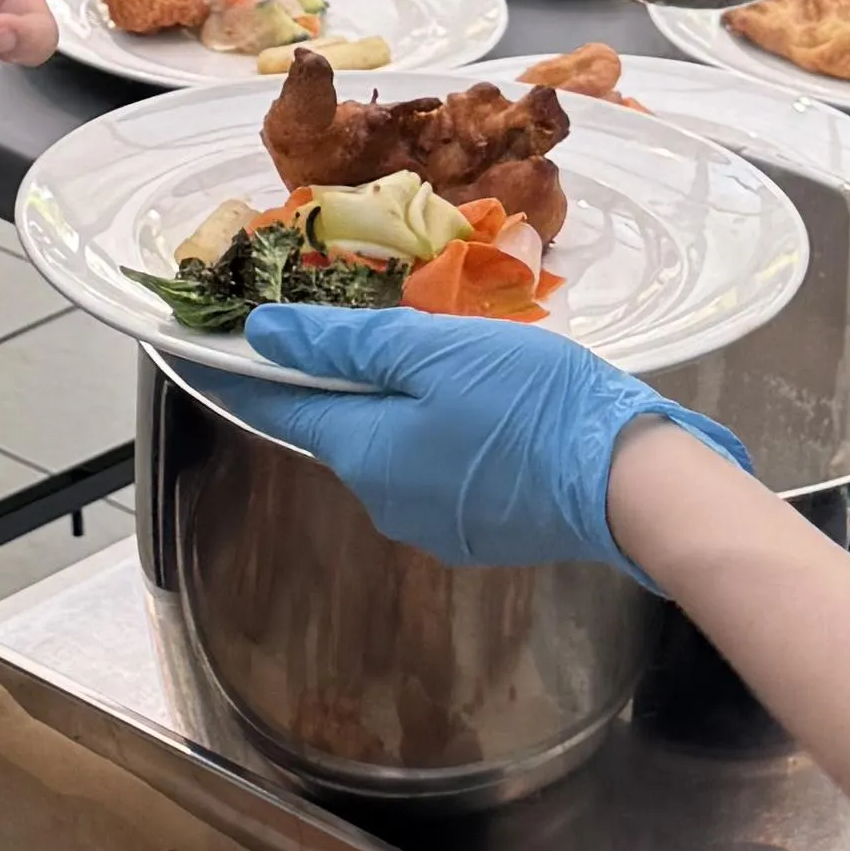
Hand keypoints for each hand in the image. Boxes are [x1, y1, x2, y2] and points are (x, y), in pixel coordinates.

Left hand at [203, 309, 749, 578]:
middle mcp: (384, 501)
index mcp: (362, 453)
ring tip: (447, 355)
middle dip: (345, 378)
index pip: (278, 408)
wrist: (629, 483)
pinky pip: (440, 469)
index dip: (248, 370)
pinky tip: (485, 402)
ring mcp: (434, 524)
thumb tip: (262, 335)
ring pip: (395, 447)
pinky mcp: (482, 530)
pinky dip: (444, 432)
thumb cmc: (528, 403)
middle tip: (370, 321)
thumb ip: (343, 344)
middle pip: (342, 426)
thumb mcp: (431, 350)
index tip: (220, 339)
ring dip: (402, 403)